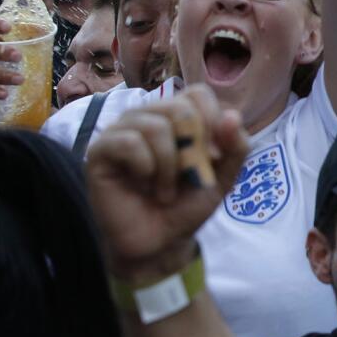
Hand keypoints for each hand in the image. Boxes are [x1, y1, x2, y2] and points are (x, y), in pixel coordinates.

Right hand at [87, 86, 248, 282]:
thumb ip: (236, 147)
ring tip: (165, 189)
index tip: (216, 157)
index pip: (198, 94)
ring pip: (155, 126)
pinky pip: (127, 142)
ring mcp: (122, 131)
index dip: (212, 121)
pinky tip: (143, 183)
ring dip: (169, 165)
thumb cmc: (187, 204)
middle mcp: (148, 116)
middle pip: (179, 107)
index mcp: (177, 116)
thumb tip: (233, 116)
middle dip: (193, 148)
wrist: (159, 243)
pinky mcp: (100, 151)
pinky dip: (145, 166)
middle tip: (189, 176)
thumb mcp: (223, 177)